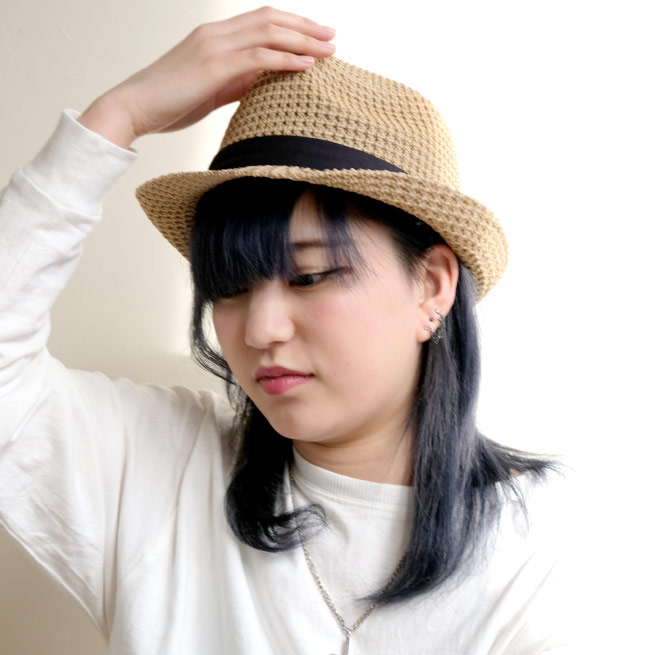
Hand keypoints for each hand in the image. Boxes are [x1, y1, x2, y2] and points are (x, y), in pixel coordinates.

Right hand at [78, 6, 335, 147]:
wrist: (135, 107)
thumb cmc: (170, 101)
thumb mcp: (210, 88)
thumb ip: (236, 81)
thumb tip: (261, 83)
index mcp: (214, 36)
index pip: (260, 20)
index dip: (291, 24)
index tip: (315, 34)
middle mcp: (216, 34)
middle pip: (270, 19)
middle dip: (305, 26)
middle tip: (332, 35)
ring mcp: (216, 47)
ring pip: (269, 33)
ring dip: (303, 39)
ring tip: (329, 48)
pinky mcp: (215, 66)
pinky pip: (260, 57)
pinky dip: (287, 59)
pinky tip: (308, 65)